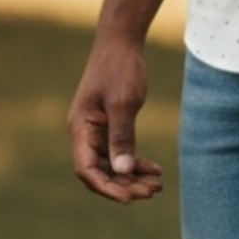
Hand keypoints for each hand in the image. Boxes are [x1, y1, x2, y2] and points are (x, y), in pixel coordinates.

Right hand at [67, 37, 163, 203]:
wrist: (122, 40)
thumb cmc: (120, 67)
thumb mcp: (123, 102)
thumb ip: (122, 136)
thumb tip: (124, 171)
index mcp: (81, 128)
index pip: (87, 170)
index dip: (107, 187)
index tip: (129, 198)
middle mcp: (85, 133)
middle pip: (101, 171)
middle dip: (125, 185)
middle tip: (152, 191)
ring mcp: (97, 129)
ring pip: (112, 164)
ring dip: (132, 176)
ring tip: (157, 186)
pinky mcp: (110, 123)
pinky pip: (119, 151)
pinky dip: (135, 161)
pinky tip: (155, 168)